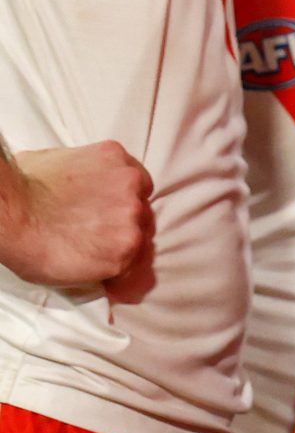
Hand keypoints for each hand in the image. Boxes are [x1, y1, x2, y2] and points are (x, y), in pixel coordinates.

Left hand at [0, 142, 152, 289]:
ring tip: (91, 200)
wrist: (8, 209)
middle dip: (123, 226)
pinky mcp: (115, 156)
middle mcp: (135, 219)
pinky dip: (114, 173)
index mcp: (125, 253)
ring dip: (122, 198)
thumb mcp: (69, 276)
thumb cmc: (28, 244)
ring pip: (139, 193)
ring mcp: (127, 184)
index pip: (141, 258)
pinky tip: (92, 180)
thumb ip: (102, 269)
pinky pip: (128, 167)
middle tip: (96, 225)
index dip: (126, 258)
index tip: (114, 258)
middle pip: (143, 224)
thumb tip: (110, 273)